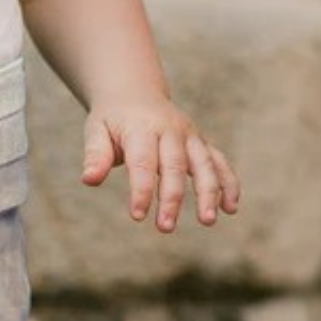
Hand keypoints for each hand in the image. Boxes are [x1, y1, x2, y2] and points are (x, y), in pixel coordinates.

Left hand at [80, 97, 240, 232]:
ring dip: (209, 192)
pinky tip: (231, 208)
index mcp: (141, 128)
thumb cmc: (111, 119)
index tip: (137, 215)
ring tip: (208, 221)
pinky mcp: (201, 143)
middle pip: (175, 166)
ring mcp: (190, 136)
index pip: (143, 162)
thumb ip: (95, 155)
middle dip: (172, 198)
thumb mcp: (96, 130)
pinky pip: (219, 162)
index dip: (141, 190)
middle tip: (165, 228)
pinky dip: (228, 183)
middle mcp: (170, 130)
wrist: (133, 93)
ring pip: (205, 164)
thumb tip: (89, 180)